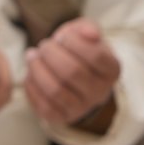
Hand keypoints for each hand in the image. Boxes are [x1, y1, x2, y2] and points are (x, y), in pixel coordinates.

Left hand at [24, 19, 121, 133]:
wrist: (73, 76)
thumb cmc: (79, 50)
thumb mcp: (85, 33)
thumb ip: (87, 27)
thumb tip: (89, 33)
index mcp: (112, 70)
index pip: (95, 56)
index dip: (73, 43)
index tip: (63, 36)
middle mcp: (100, 93)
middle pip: (72, 72)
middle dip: (51, 54)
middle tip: (44, 45)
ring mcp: (82, 108)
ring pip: (55, 90)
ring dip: (37, 69)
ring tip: (32, 56)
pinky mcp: (62, 117)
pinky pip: (43, 104)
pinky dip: (32, 85)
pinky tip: (31, 73)